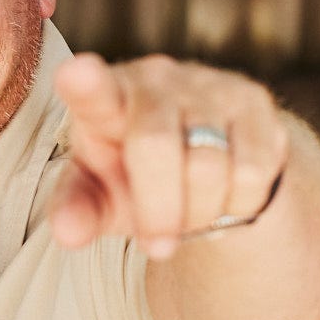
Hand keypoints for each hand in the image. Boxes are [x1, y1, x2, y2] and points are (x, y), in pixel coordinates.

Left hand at [50, 53, 289, 258]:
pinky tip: (226, 194)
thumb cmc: (134, 175)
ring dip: (200, 214)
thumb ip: (78, 210)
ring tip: (191, 211)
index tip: (74, 74)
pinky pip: (252, 171)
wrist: (205, 158)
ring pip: (210, 167)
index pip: (93, 91)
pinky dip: (238, 203)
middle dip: (158, 212)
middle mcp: (154, 79)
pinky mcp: (253, 100)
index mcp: (103, 101)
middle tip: (158, 244)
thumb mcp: (100, 195)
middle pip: (155, 147)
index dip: (85, 84)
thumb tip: (67, 233)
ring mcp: (207, 84)